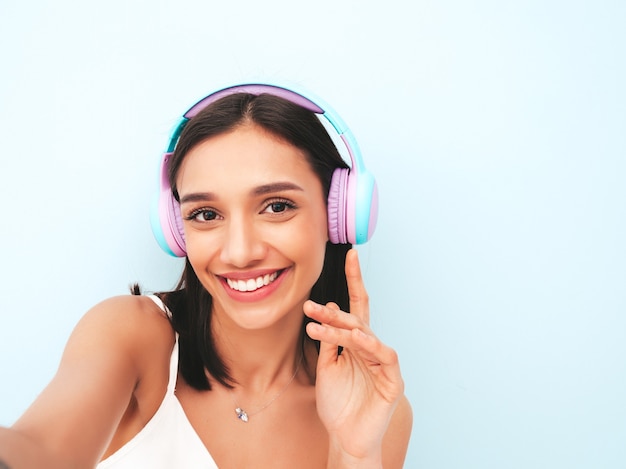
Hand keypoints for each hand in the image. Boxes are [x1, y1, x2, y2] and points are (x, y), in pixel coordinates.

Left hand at [304, 249, 403, 464]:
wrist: (347, 439)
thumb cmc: (338, 404)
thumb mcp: (326, 367)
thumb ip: (329, 340)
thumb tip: (326, 309)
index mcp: (357, 344)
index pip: (357, 306)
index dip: (355, 280)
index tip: (350, 255)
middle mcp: (372, 349)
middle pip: (357, 319)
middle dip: (333, 312)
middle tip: (310, 306)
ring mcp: (383, 364)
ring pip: (365, 336)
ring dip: (342, 328)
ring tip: (320, 324)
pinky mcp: (393, 381)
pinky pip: (384, 356)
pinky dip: (371, 345)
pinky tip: (356, 338)